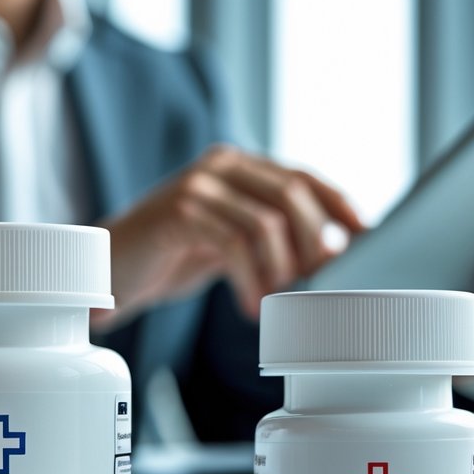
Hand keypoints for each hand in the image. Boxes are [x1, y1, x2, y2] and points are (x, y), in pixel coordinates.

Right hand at [94, 145, 363, 329]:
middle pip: (292, 194)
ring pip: (266, 221)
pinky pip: (234, 243)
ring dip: (281, 268)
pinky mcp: (179, 212)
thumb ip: (269, 238)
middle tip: (314, 281)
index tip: (367, 237)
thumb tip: (331, 252)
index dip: (338, 205)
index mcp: (238, 167)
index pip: (303, 177)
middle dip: (312, 242)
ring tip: (275, 299)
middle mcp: (221, 166)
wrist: (107, 272)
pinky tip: (250, 307)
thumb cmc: (169, 259)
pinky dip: (251, 280)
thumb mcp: (228, 243)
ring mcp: (198, 185)